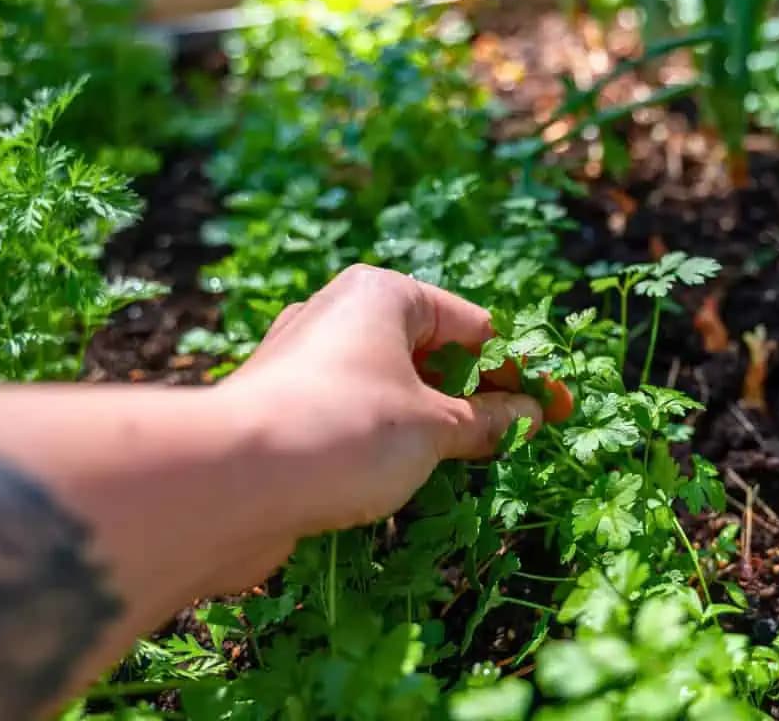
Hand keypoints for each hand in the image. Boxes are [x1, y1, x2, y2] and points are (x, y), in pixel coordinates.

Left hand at [221, 265, 544, 538]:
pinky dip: (388, 439)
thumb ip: (488, 420)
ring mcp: (306, 361)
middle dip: (475, 395)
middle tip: (516, 439)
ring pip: (392, 387)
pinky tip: (407, 476)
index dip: (517, 371)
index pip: (474, 327)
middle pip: (433, 353)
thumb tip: (529, 415)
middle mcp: (341, 315)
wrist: (227, 482)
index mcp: (383, 295)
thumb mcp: (435, 427)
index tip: (551, 411)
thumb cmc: (346, 432)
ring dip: (433, 422)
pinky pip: (355, 415)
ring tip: (469, 461)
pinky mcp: (284, 407)